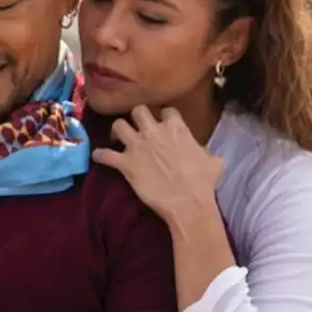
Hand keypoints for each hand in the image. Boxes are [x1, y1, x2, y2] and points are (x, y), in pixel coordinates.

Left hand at [91, 106, 223, 222]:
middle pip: (138, 110)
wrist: (188, 201)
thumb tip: (201, 151)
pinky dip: (99, 155)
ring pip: (118, 125)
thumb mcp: (212, 159)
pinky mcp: (124, 163)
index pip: (166, 110)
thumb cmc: (203, 182)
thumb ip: (201, 149)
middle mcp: (154, 132)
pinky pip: (104, 154)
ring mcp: (137, 146)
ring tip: (116, 139)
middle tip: (136, 128)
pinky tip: (98, 157)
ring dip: (115, 131)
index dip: (163, 116)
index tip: (161, 122)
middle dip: (136, 117)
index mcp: (176, 128)